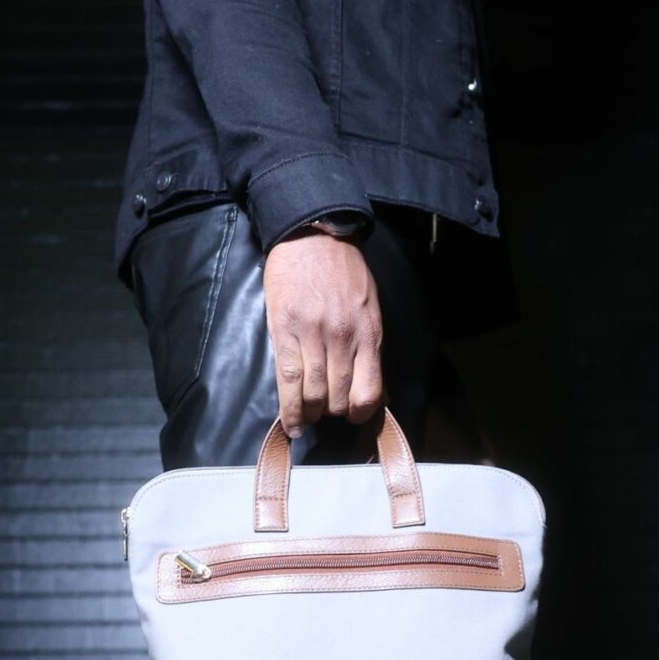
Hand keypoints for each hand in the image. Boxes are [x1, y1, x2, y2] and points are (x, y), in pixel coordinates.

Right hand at [262, 234, 383, 437]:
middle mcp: (343, 338)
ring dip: (311, 413)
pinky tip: (291, 424)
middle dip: (333, 412)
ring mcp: (313, 335)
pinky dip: (290, 409)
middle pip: (339, 397)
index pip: (370, 391)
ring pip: (314, 394)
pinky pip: (288, 380)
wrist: (312, 235)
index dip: (361, 414)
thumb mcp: (369, 307)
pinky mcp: (285, 331)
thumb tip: (373, 386)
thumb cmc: (343, 271)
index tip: (354, 417)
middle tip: (326, 411)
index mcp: (368, 333)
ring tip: (308, 416)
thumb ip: (369, 345)